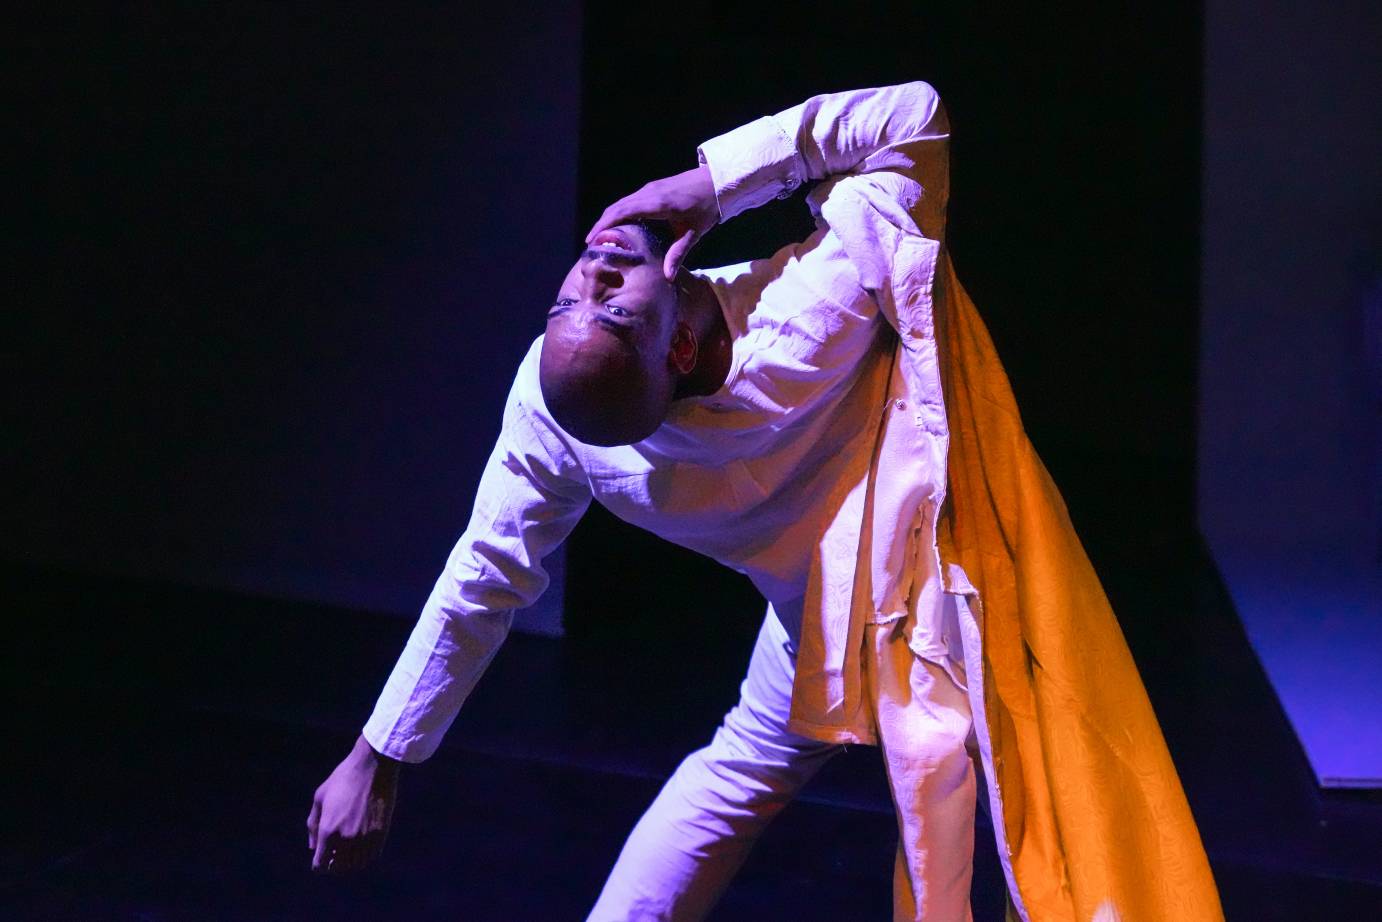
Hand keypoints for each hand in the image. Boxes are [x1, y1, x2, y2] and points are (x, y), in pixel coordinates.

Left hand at [306, 735, 399, 873]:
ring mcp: (365, 838)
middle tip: (334, 856)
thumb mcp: (319, 797)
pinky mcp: (380, 834)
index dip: (318, 864)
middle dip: (333, 864)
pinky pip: (371, 857)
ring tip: (349, 853)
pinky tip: (362, 849)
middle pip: (338, 868)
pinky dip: (365, 857)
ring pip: (355, 865)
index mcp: (327, 830)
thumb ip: (313, 825)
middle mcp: (345, 839)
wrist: (373, 766)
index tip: (321, 859)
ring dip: (350, 862)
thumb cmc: (343, 778)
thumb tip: (313, 847)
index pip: (320, 864)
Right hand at [585, 163, 718, 279]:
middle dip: (601, 224)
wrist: (716, 181)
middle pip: (616, 207)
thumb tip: (668, 277)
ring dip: (608, 218)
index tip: (591, 239)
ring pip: (621, 202)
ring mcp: (649, 188)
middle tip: (590, 243)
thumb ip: (678, 253)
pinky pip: (629, 200)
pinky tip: (618, 225)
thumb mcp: (694, 233)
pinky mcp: (652, 188)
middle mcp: (648, 193)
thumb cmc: (706, 207)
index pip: (622, 213)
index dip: (604, 225)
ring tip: (600, 236)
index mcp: (656, 203)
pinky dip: (618, 212)